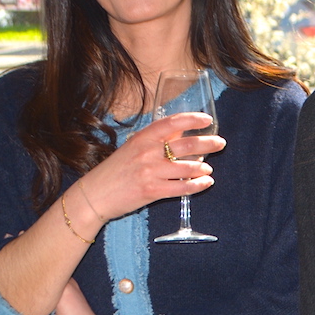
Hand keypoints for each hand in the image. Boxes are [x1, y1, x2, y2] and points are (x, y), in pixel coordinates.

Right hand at [72, 112, 223, 223]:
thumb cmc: (114, 170)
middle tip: (220, 143)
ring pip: (188, 167)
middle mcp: (148, 152)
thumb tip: (181, 133)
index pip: (173, 122)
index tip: (207, 120)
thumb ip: (154, 140)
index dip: (193, 119)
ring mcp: (150, 171)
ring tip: (209, 168)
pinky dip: (198, 185)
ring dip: (203, 167)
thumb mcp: (132, 147)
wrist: (94, 195)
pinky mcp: (152, 191)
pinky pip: (182, 187)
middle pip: (186, 144)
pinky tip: (206, 183)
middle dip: (208, 143)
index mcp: (143, 137)